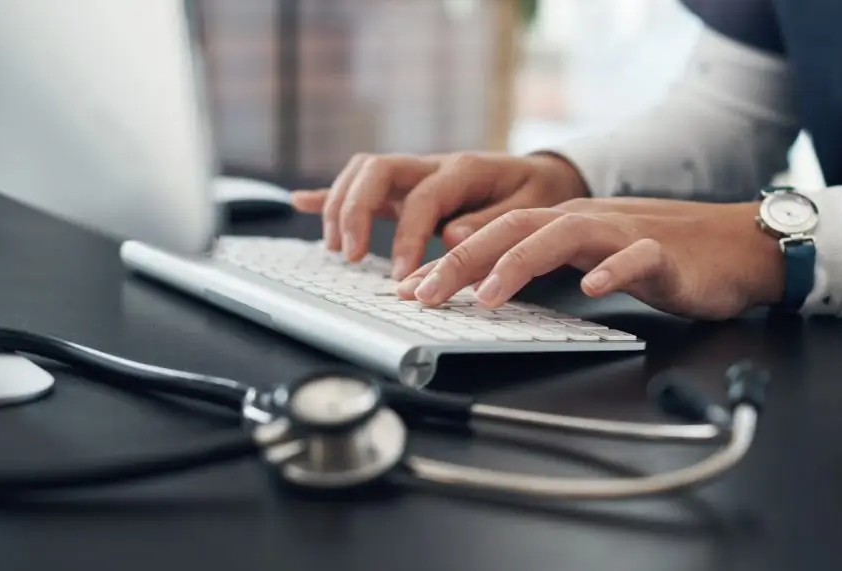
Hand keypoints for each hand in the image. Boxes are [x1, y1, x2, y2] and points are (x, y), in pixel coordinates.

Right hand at [291, 152, 587, 278]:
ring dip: (341, 205)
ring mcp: (416, 173)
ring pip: (363, 172)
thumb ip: (492, 223)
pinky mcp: (405, 187)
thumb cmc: (535, 195)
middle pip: (377, 170)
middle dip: (355, 211)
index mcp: (464, 169)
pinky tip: (301, 201)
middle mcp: (433, 164)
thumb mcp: (529, 210)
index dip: (408, 237)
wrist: (541, 177)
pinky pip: (361, 184)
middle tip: (352, 255)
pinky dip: (329, 193)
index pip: (423, 199)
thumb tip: (452, 236)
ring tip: (337, 249)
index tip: (403, 274)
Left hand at [395, 198, 785, 319]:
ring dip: (519, 262)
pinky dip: (614, 270)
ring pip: (564, 234)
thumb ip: (542, 265)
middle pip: (514, 228)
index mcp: (563, 225)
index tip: (411, 289)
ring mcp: (624, 233)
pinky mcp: (664, 253)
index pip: (495, 234)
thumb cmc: (658, 257)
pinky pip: (637, 257)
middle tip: (424, 294)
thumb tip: (482, 283)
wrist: (733, 246)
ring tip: (487, 296)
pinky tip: (593, 288)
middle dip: (462, 260)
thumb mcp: (588, 259)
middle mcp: (585, 222)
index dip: (450, 261)